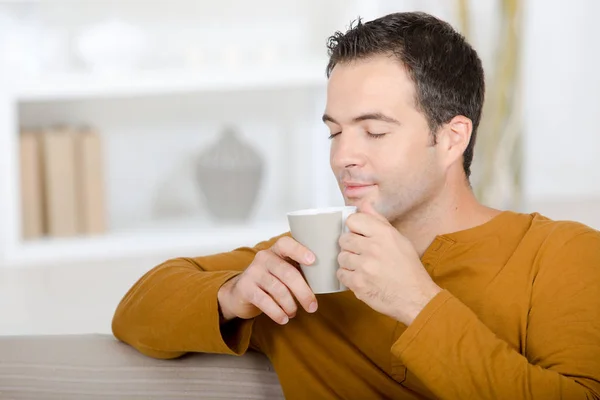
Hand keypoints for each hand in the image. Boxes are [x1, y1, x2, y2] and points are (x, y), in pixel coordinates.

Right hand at [217, 236, 317, 324]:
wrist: (240, 292)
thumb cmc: (270, 280)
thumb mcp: (284, 270)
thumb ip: (300, 270)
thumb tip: (324, 281)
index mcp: (277, 250)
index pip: (287, 244)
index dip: (300, 251)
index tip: (313, 260)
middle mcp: (264, 258)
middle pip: (288, 273)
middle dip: (303, 292)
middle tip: (312, 307)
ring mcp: (253, 272)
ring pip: (278, 290)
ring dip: (290, 305)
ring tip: (294, 313)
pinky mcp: (245, 288)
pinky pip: (265, 302)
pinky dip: (277, 313)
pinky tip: (284, 318)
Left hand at [336, 202, 441, 325]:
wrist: (416, 298)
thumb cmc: (409, 269)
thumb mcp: (399, 239)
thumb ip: (379, 221)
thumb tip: (364, 205)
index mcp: (384, 234)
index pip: (353, 220)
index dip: (354, 228)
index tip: (358, 235)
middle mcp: (373, 248)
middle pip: (344, 239)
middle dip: (350, 247)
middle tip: (362, 254)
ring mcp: (364, 267)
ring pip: (341, 257)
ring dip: (349, 262)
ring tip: (363, 267)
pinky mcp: (358, 284)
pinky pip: (341, 274)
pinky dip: (348, 277)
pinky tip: (361, 278)